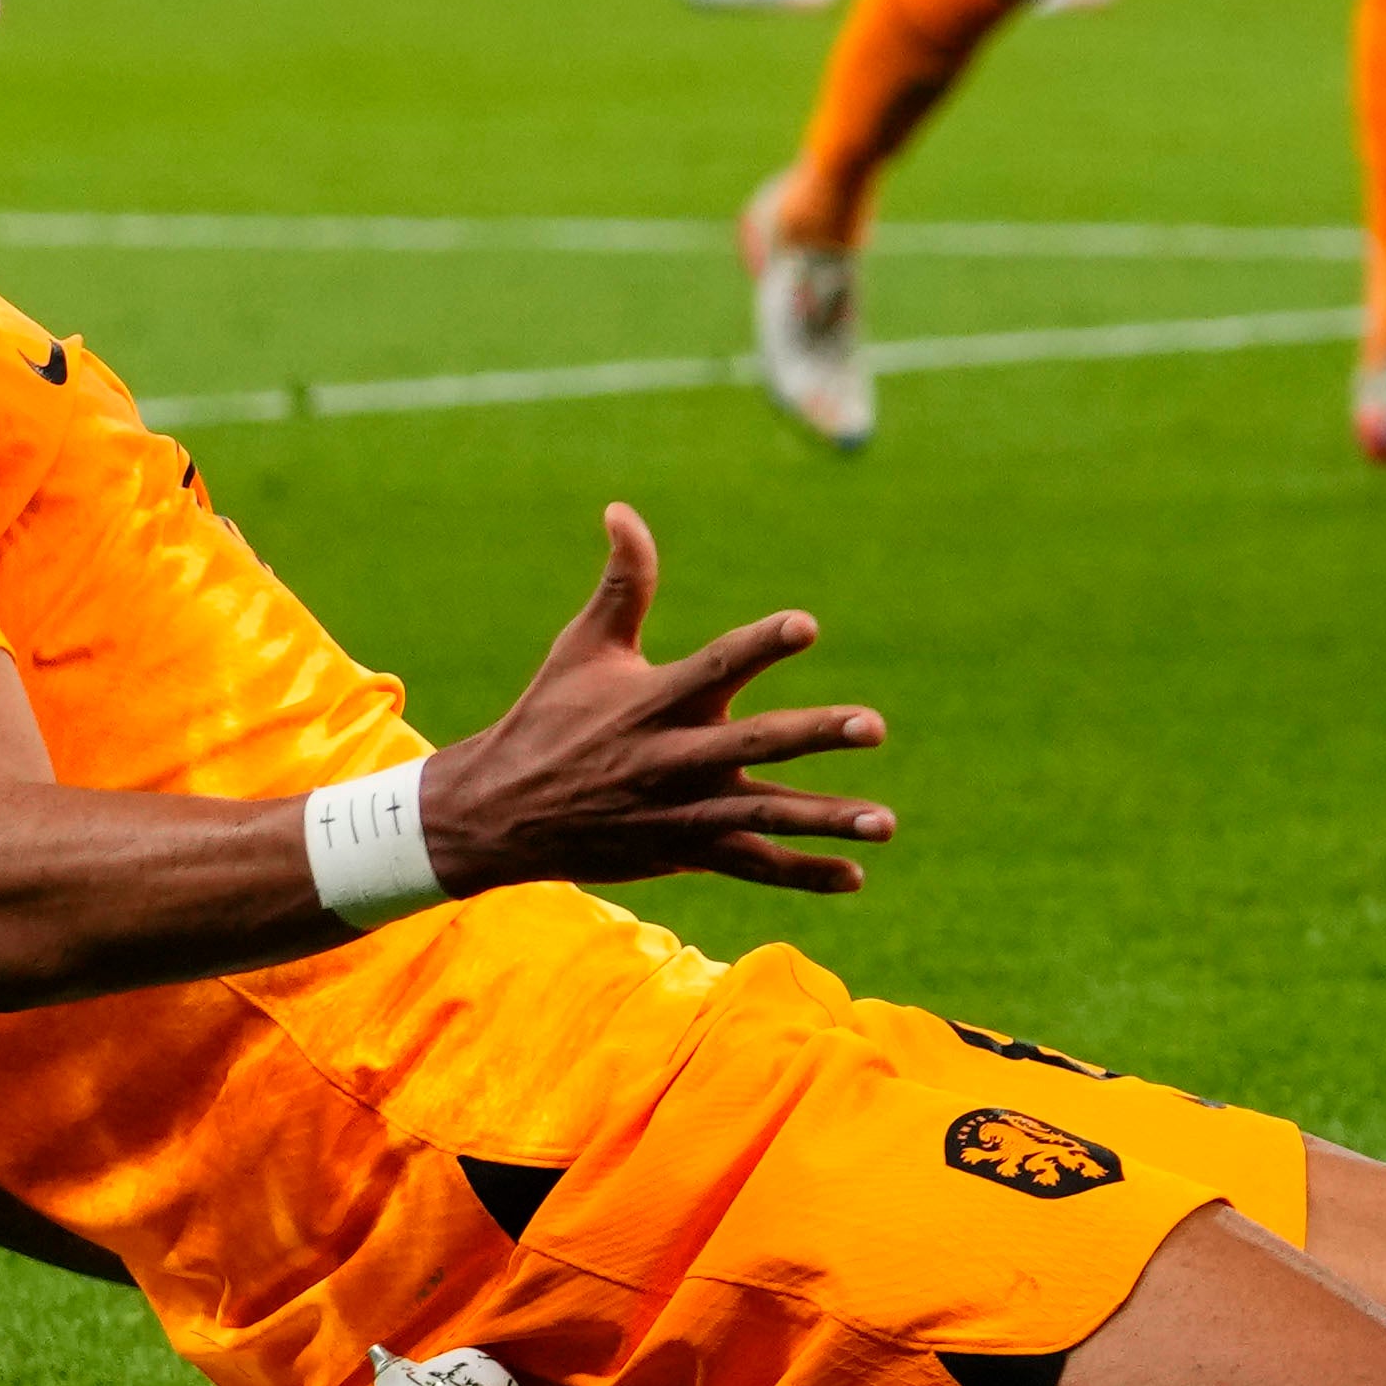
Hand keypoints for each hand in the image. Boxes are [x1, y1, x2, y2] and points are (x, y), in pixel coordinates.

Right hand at [413, 505, 887, 897]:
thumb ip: (623, 583)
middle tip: (875, 725)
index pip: (717, 665)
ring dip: (827, 821)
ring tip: (886, 822)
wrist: (499, 813)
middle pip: (756, 745)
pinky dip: (802, 874)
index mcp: (656, 700)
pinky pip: (752, 866)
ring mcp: (683, 811)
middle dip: (815, 734)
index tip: (807, 625)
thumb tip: (623, 509)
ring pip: (765, 817)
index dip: (761, 644)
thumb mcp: (583, 646)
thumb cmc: (548, 716)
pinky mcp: (684, 852)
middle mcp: (674, 757)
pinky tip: (854, 876)